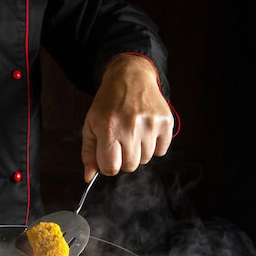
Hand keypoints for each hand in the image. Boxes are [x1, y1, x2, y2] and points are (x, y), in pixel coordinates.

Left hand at [81, 54, 173, 181]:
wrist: (130, 77)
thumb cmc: (108, 104)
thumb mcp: (91, 125)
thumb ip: (89, 153)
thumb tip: (89, 177)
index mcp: (109, 128)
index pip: (111, 167)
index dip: (108, 165)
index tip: (109, 155)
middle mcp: (130, 126)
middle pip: (129, 166)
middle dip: (123, 158)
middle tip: (121, 141)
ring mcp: (150, 124)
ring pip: (145, 160)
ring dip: (138, 151)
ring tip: (133, 132)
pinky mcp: (165, 122)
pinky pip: (161, 151)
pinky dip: (154, 146)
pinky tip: (146, 130)